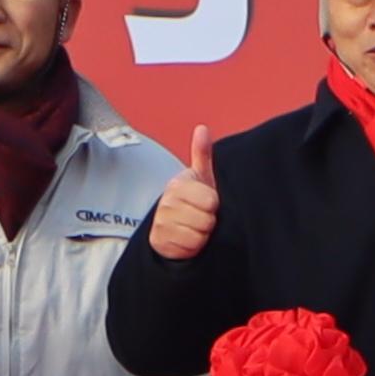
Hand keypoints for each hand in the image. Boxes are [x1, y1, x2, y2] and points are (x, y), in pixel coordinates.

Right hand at [146, 126, 218, 263]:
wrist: (169, 229)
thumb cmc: (191, 202)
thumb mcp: (199, 179)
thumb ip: (202, 154)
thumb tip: (202, 128)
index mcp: (178, 184)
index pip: (211, 200)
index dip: (214, 205)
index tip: (207, 203)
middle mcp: (167, 201)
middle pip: (207, 219)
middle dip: (208, 221)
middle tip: (200, 217)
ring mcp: (162, 221)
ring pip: (199, 234)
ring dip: (201, 235)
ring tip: (194, 227)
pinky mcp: (160, 240)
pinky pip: (190, 247)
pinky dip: (192, 247)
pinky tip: (187, 239)